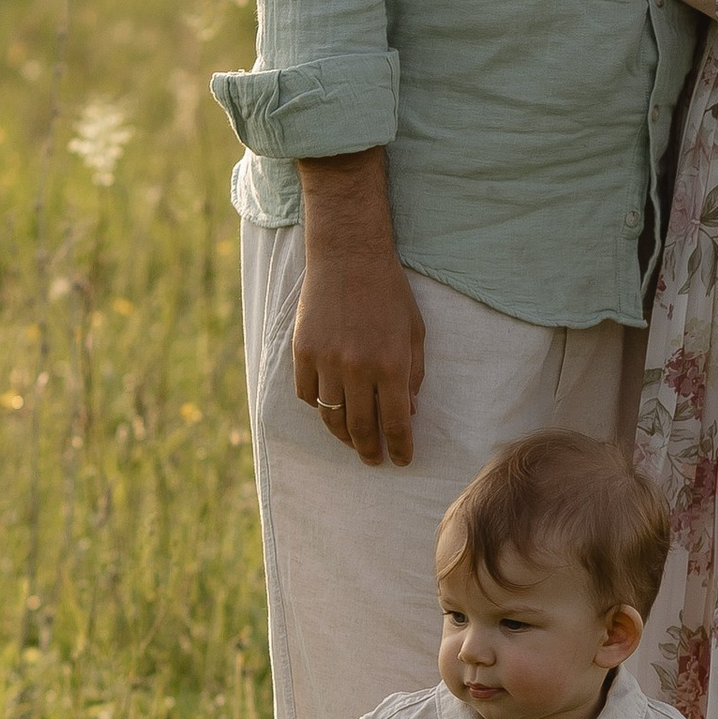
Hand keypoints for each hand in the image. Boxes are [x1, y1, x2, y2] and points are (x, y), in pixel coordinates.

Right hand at [294, 149, 425, 464]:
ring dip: (343, 436)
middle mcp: (357, 368)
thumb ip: (413, 376)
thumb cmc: (389, 294)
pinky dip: (319, 407)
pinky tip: (330, 409)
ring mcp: (326, 361)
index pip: (395, 424)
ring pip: (331, 417)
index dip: (400, 448)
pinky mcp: (303, 352)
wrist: (349, 258)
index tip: (402, 460)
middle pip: (361, 428)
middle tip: (374, 461)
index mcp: (391, 365)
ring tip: (354, 442)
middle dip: (370, 451)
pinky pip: (307, 395)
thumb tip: (407, 414)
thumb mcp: (414, 333)